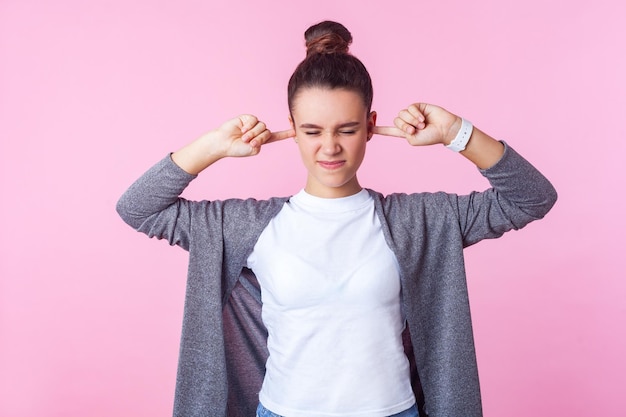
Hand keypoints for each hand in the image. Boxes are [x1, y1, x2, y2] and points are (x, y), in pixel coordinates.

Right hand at [172, 115, 293, 174]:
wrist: (224, 143)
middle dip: (259, 138)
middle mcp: (259, 131)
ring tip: (244, 138)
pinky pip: (254, 120)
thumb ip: (261, 141)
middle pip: (268, 132)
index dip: (285, 134)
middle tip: (248, 143)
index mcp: (261, 140)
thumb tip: (262, 130)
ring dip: (253, 133)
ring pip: (262, 126)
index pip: (276, 136)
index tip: (295, 131)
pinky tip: (241, 130)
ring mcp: (253, 124)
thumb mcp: (253, 149)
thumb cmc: (237, 149)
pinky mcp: (247, 118)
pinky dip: (249, 126)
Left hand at [373, 103, 460, 145]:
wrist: (444, 129)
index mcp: (404, 132)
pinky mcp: (418, 106)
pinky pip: (410, 108)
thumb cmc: (430, 137)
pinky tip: (423, 119)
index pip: (389, 130)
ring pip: (402, 114)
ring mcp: (412, 114)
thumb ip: (403, 132)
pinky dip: (415, 114)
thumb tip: (402, 120)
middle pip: (396, 121)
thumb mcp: (413, 140)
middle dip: (405, 126)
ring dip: (411, 120)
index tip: (368, 127)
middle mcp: (407, 122)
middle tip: (415, 130)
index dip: (379, 129)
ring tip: (422, 125)